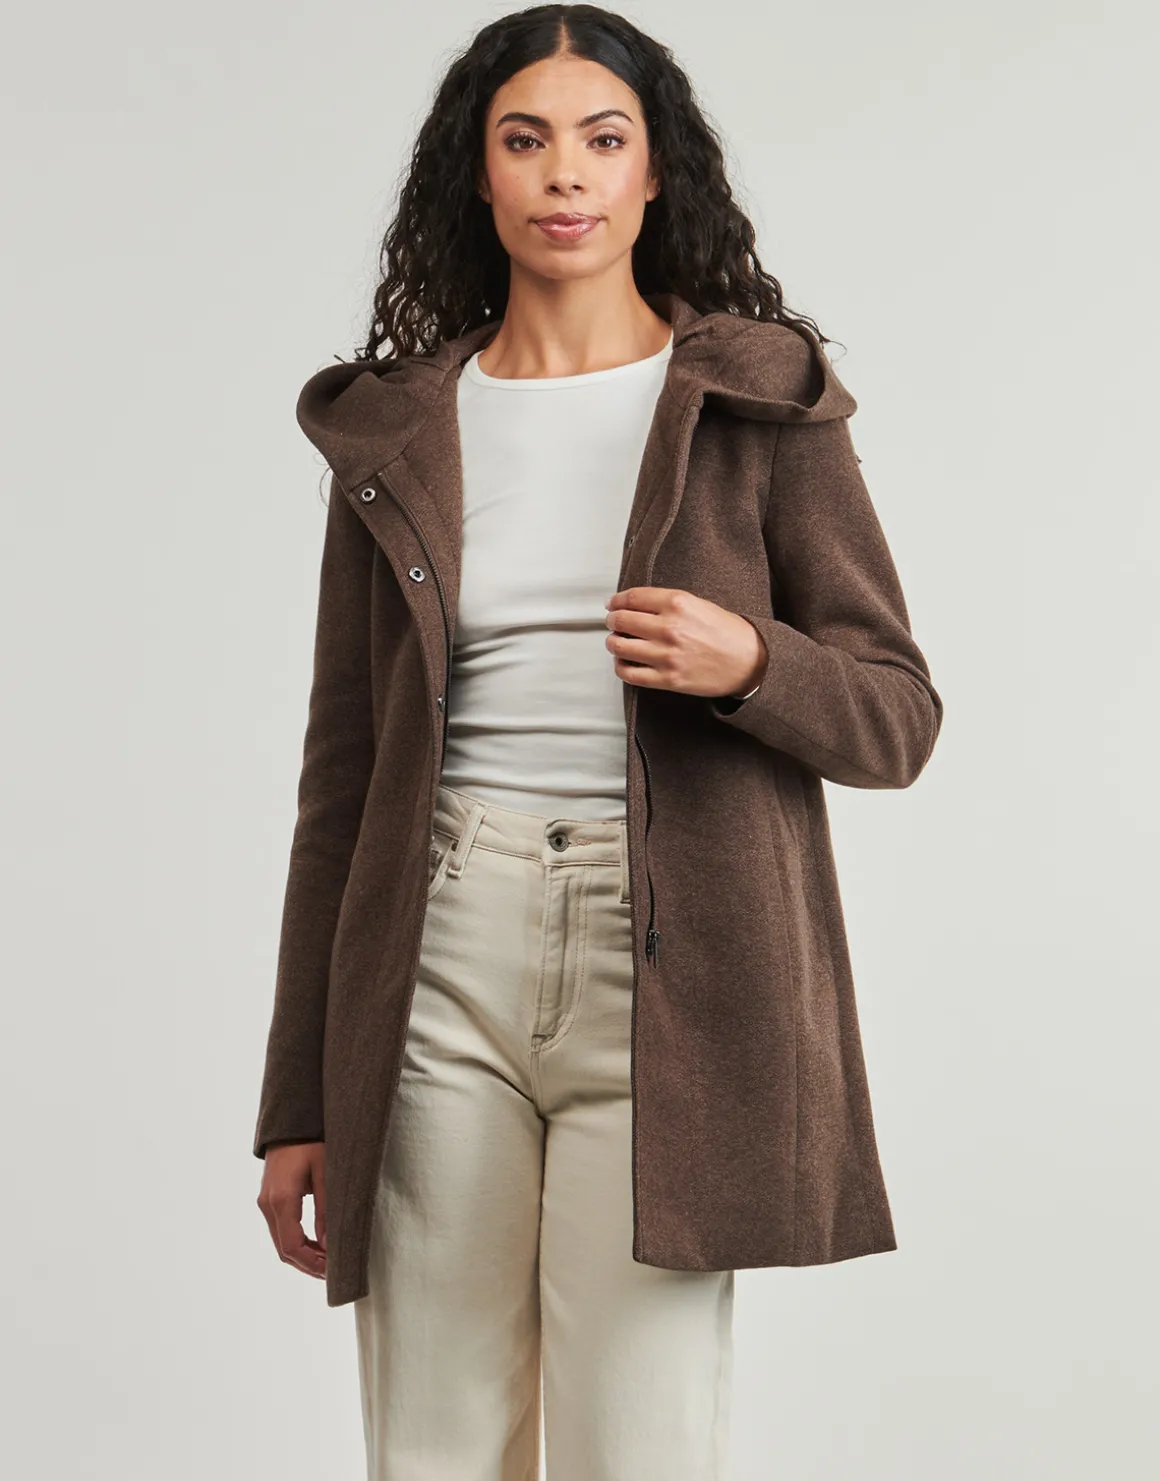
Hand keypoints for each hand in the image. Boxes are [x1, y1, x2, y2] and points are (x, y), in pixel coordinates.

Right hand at [257, 1140, 326, 1279]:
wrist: (291, 1123)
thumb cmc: (311, 1143)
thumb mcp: (326, 1173)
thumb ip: (326, 1210)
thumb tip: (329, 1245)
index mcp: (281, 1200)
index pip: (292, 1246)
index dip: (312, 1264)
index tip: (333, 1271)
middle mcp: (268, 1205)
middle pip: (284, 1250)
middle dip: (309, 1265)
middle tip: (335, 1271)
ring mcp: (266, 1204)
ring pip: (281, 1243)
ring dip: (304, 1256)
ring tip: (329, 1261)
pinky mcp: (269, 1201)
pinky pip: (281, 1231)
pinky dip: (298, 1243)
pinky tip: (317, 1245)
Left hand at [604, 587, 767, 697]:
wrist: (749, 661)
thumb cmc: (728, 633)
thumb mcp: (699, 604)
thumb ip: (667, 603)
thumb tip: (636, 604)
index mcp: (677, 604)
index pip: (632, 598)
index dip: (616, 601)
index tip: (612, 604)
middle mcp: (669, 628)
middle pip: (621, 620)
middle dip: (612, 620)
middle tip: (613, 622)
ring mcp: (666, 655)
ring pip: (620, 646)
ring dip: (613, 642)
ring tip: (616, 641)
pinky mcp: (668, 679)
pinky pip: (629, 673)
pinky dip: (620, 666)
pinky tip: (623, 661)